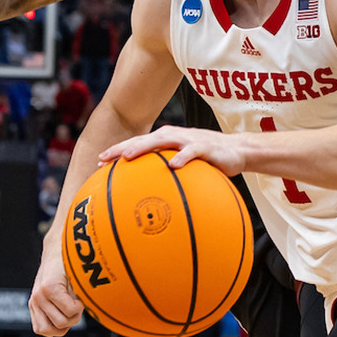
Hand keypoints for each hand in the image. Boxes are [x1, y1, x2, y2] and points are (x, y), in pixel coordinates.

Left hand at [28, 245, 82, 336]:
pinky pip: (69, 310)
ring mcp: (40, 295)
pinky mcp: (49, 288)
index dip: (59, 328)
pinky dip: (78, 308)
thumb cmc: (67, 270)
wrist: (62, 245)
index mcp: (35, 304)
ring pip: (61, 323)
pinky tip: (79, 297)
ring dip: (75, 316)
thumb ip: (58, 309)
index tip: (68, 314)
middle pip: (54, 330)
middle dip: (69, 323)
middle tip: (75, 308)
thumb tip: (65, 326)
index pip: (42, 330)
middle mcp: (35, 301)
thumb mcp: (60, 292)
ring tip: (78, 302)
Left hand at [99, 125, 246, 174]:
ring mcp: (188, 139)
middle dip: (122, 148)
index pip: (138, 143)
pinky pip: (191, 151)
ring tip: (128, 156)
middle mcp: (173, 136)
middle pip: (143, 140)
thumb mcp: (185, 166)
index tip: (99, 163)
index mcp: (166, 140)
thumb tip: (150, 199)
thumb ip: (168, 176)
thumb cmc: (208, 160)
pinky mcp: (205, 146)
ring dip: (144, 147)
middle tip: (104, 158)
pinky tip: (173, 165)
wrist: (238, 150)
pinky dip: (182, 157)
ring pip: (162, 140)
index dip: (118, 151)